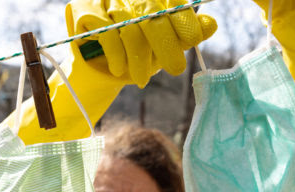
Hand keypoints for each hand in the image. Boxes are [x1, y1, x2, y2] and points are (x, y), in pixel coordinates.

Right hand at [66, 0, 216, 87]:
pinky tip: (119, 70)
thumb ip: (187, 33)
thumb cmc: (137, 51)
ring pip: (129, 27)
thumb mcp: (166, 44)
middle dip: (166, 45)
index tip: (191, 40)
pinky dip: (116, 55)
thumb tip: (211, 24)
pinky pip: (105, 32)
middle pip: (153, 15)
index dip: (183, 21)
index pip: (172, 3)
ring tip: (142, 80)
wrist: (97, 65)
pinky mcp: (84, 10)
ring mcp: (106, 0)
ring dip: (139, 58)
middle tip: (176, 69)